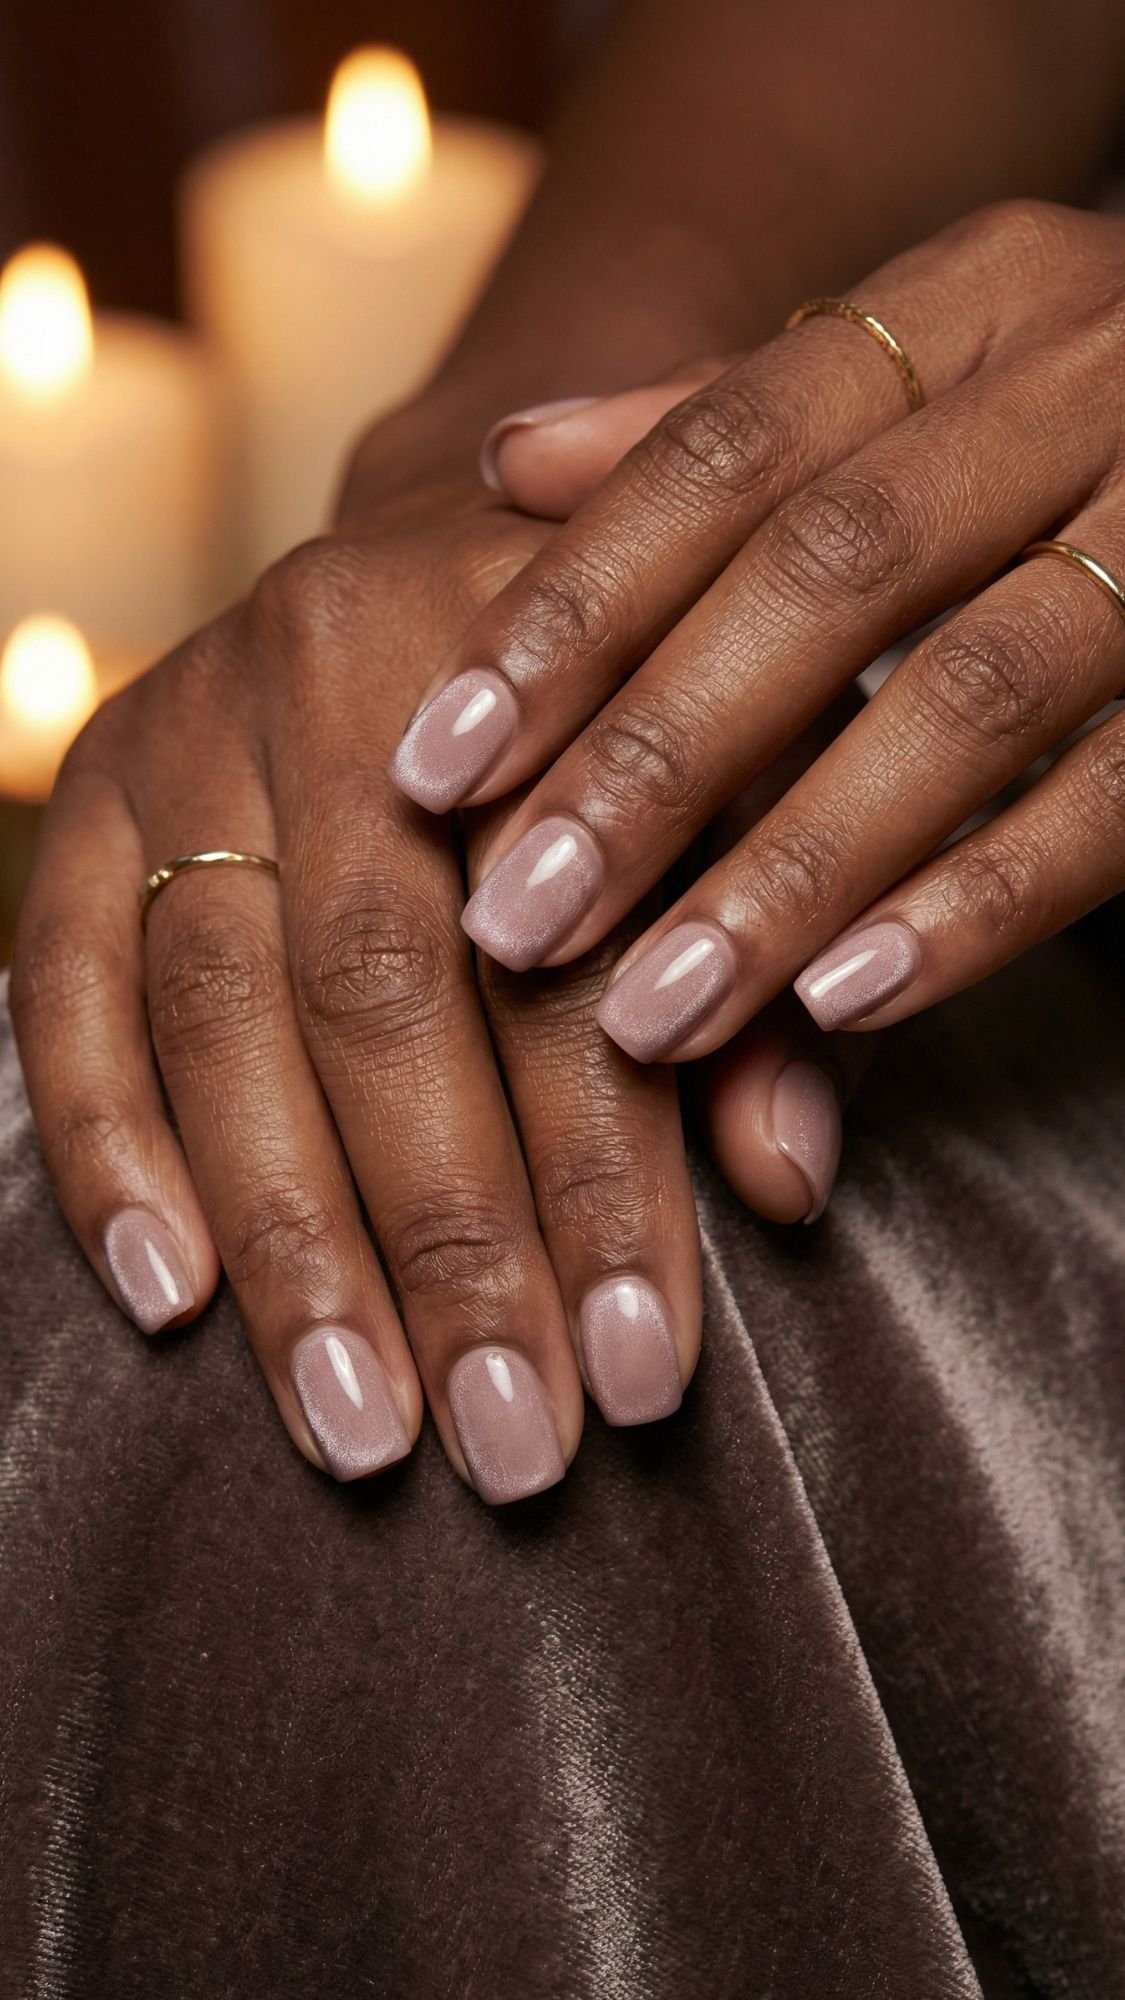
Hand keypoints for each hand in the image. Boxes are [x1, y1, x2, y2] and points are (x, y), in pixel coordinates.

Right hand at [10, 402, 708, 1504]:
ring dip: (289, 1237)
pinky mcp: (93, 782)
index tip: (648, 1375)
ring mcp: (195, 718)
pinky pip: (67, 981)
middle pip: (382, 994)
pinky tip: (169, 1297)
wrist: (464, 557)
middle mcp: (340, 659)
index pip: (572, 960)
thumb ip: (767, 973)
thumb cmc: (636, 714)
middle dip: (449, 1243)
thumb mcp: (753, 798)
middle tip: (509, 1445)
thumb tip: (787, 1187)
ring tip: (359, 1426)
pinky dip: (107, 1141)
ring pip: (222, 1007)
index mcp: (539, 654)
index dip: (611, 1182)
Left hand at [391, 200, 1124, 1060]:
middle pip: (830, 572)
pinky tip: (842, 1003)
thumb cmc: (1068, 415)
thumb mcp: (917, 373)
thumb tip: (502, 458)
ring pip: (969, 698)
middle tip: (517, 920)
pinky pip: (1115, 799)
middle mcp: (1085, 387)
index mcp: (977, 300)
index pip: (728, 450)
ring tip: (653, 1011)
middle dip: (656, 758)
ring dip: (794, 866)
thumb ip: (722, 423)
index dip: (573, 610)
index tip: (436, 764)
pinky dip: (978, 904)